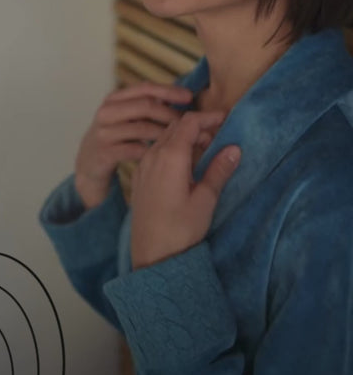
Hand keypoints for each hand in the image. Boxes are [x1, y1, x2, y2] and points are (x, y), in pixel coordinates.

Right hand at [74, 81, 192, 207]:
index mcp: (114, 99)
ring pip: (142, 128)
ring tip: (181, 140)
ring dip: (166, 134)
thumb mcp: (126, 117)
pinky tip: (163, 155)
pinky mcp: (104, 153)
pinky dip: (152, 151)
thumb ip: (146, 106)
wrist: (88, 166)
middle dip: (170, 113)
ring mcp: (103, 133)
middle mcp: (107, 112)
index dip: (169, 90)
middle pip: (145, 106)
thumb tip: (179, 95)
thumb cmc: (115, 138)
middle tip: (189, 124)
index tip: (189, 97)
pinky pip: (135, 150)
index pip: (145, 88)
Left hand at [130, 111, 240, 269]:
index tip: (226, 118)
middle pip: (176, 125)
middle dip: (198, 125)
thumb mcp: (205, 200)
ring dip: (185, 136)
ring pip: (165, 137)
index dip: (209, 116)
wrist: (151, 257)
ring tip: (206, 150)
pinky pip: (156, 150)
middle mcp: (153, 155)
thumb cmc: (180, 230)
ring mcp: (144, 165)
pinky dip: (173, 147)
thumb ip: (219, 170)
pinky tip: (186, 164)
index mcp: (170, 156)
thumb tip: (234, 148)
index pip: (189, 121)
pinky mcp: (140, 177)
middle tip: (219, 136)